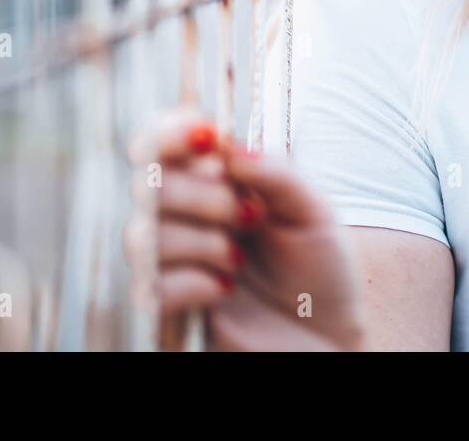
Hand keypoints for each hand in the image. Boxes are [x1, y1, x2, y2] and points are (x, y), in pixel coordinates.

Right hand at [124, 109, 366, 350]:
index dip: (171, 131)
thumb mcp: (314, 211)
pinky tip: (223, 289)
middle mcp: (185, 214)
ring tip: (240, 259)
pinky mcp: (169, 306)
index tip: (209, 138)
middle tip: (250, 217)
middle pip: (147, 183)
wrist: (327, 335)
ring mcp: (173, 260)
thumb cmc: (322, 267)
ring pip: (141, 236)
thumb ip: (277, 173)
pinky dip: (191, 284)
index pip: (162, 140)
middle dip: (202, 197)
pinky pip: (148, 286)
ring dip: (199, 243)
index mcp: (215, 179)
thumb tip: (229, 147)